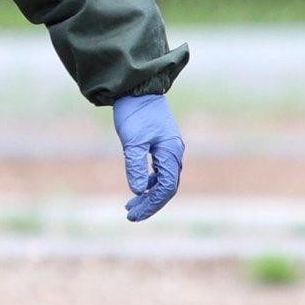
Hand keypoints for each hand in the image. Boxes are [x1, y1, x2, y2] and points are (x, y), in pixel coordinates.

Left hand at [113, 93, 183, 222]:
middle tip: (130, 215)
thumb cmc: (135, 113)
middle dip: (149, 203)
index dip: (151, 204)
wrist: (137, 89)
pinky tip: (138, 188)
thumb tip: (137, 192)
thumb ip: (135, 166)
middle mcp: (174, 153)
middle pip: (166, 187)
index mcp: (170, 153)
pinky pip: (160, 171)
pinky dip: (149, 182)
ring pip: (163, 180)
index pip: (166, 188)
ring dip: (148, 194)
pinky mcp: (161, 145)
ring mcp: (169, 149)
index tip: (133, 215)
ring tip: (131, 206)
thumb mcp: (132, 141)